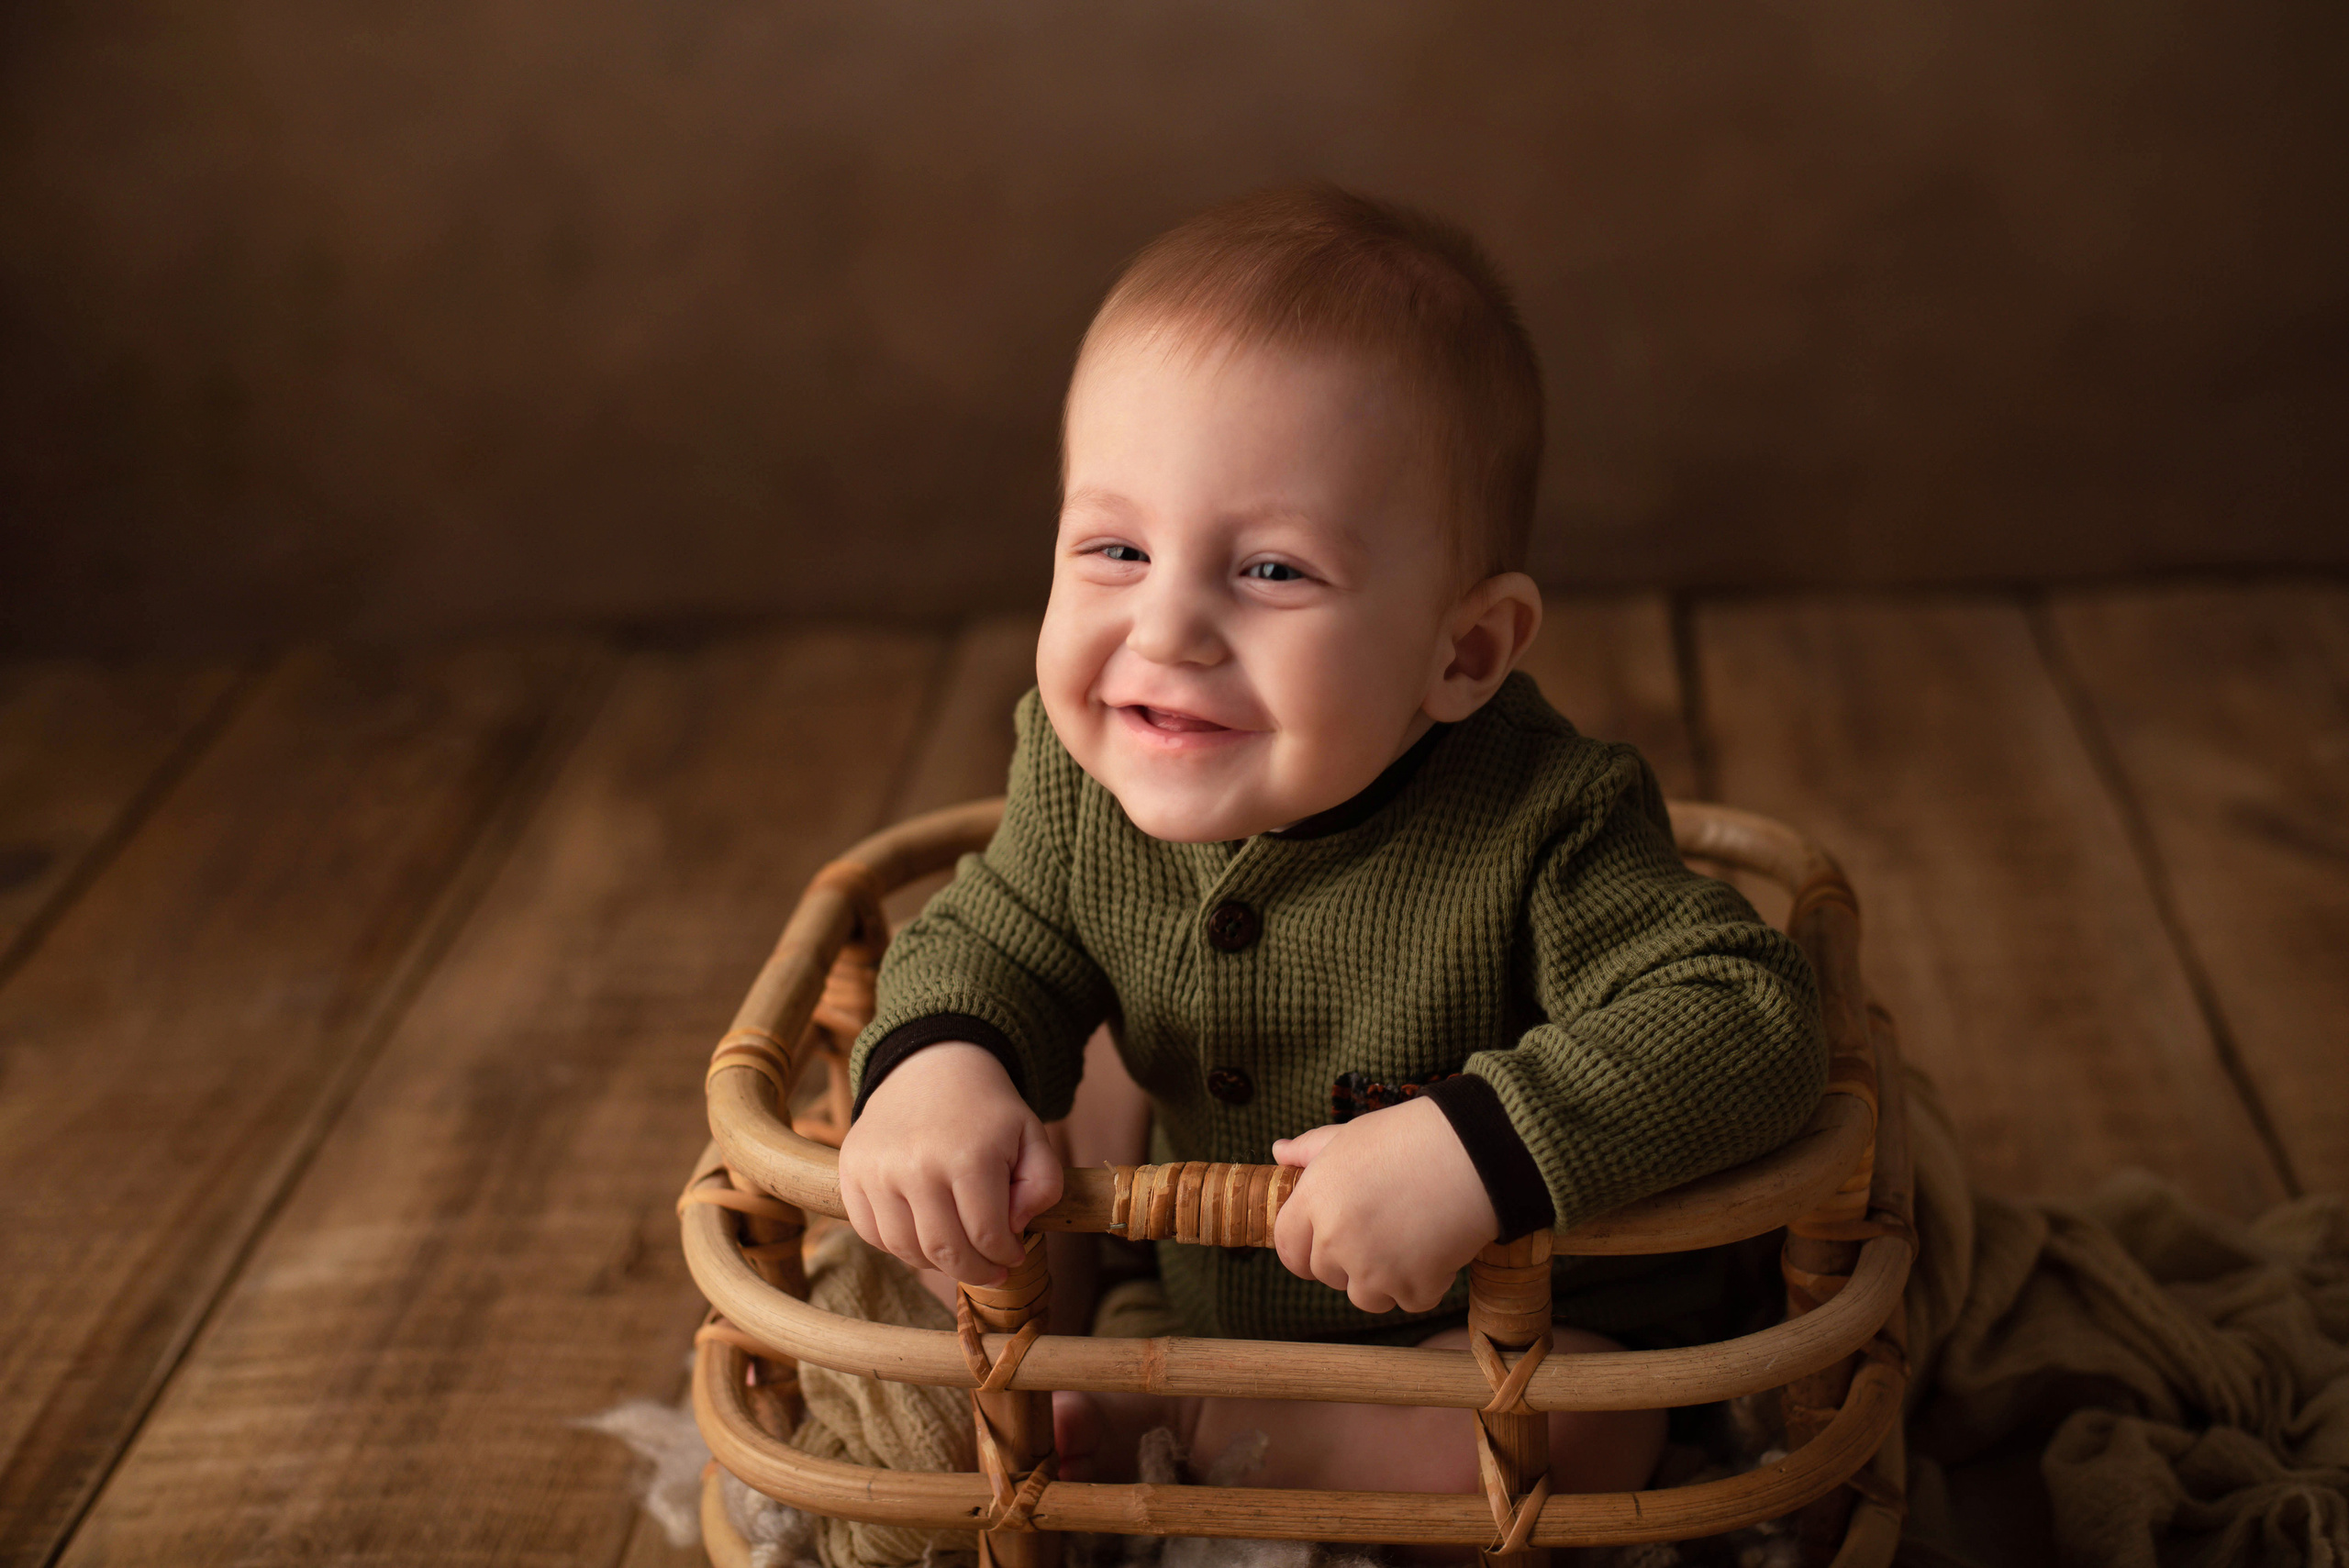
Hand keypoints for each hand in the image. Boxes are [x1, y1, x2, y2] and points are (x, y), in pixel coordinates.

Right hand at [837, 1043, 1062, 1285]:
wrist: (931, 1065)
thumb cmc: (986, 1111)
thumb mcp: (1032, 1137)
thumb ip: (1043, 1186)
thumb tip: (1014, 1228)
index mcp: (968, 1156)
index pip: (987, 1236)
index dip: (1005, 1256)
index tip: (1013, 1255)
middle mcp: (916, 1166)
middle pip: (945, 1252)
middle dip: (975, 1272)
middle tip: (991, 1270)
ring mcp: (877, 1171)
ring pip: (906, 1250)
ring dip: (936, 1263)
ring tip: (958, 1250)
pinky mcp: (851, 1172)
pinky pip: (872, 1234)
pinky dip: (899, 1245)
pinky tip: (923, 1232)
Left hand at [1270, 1095, 1496, 1313]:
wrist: (1473, 1154)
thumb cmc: (1410, 1137)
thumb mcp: (1350, 1135)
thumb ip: (1309, 1149)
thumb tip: (1279, 1151)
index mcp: (1314, 1200)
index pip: (1287, 1247)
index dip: (1304, 1248)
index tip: (1323, 1244)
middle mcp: (1336, 1240)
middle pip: (1326, 1274)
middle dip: (1347, 1261)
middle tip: (1380, 1230)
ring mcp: (1374, 1269)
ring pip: (1365, 1297)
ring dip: (1383, 1279)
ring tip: (1408, 1239)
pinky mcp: (1413, 1288)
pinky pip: (1409, 1300)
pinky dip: (1424, 1283)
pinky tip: (1437, 1246)